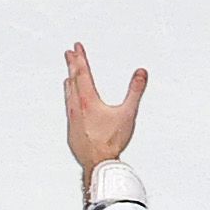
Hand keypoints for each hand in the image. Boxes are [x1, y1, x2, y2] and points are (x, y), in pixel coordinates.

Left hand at [63, 43, 145, 173]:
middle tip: (69, 53)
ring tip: (68, 74)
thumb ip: (135, 91)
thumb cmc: (112, 140)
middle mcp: (77, 107)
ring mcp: (72, 118)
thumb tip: (141, 73)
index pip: (83, 73)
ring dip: (69, 81)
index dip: (80, 58)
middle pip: (72, 80)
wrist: (97, 162)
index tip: (76, 47)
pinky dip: (69, 97)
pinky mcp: (72, 128)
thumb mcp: (128, 113)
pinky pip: (68, 107)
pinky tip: (71, 100)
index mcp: (88, 100)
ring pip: (68, 94)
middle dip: (72, 65)